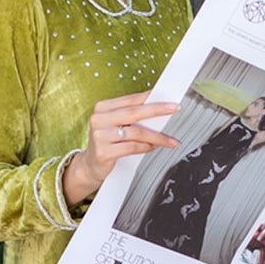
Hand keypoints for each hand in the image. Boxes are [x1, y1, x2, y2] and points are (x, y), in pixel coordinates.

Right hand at [62, 91, 179, 205]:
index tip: (168, 99)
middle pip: (134, 112)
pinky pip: (131, 147)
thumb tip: (158, 107)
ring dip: (156, 136)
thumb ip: (131, 115)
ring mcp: (99, 136)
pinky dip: (145, 147)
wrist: (90, 165)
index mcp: (102, 108)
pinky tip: (152, 147)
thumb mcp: (115, 124)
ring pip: (136, 132)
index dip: (151, 98)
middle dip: (157, 110)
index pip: (131, 99)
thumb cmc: (107, 142)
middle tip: (174, 109)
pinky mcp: (103, 152)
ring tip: (169, 140)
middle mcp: (99, 119)